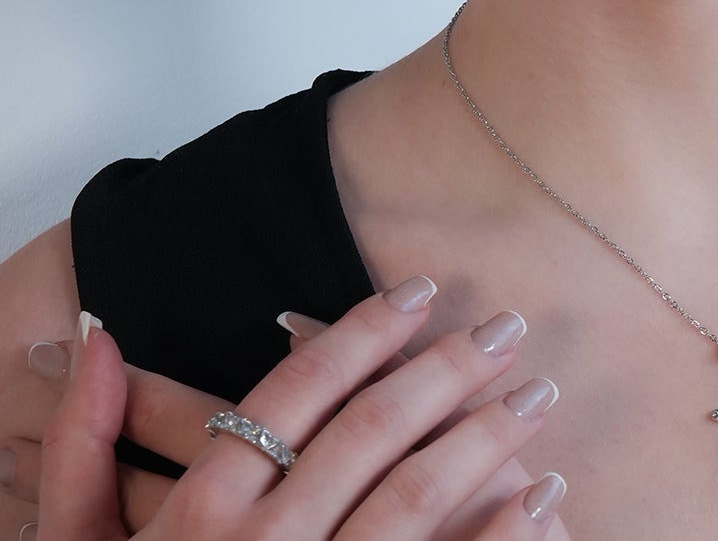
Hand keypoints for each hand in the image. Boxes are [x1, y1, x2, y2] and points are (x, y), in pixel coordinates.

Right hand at [29, 280, 570, 538]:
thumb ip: (82, 446)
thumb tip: (98, 334)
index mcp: (197, 516)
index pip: (295, 391)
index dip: (363, 332)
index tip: (421, 290)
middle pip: (371, 431)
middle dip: (448, 368)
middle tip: (510, 326)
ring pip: (418, 495)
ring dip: (489, 438)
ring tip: (540, 394)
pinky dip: (504, 535)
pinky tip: (546, 497)